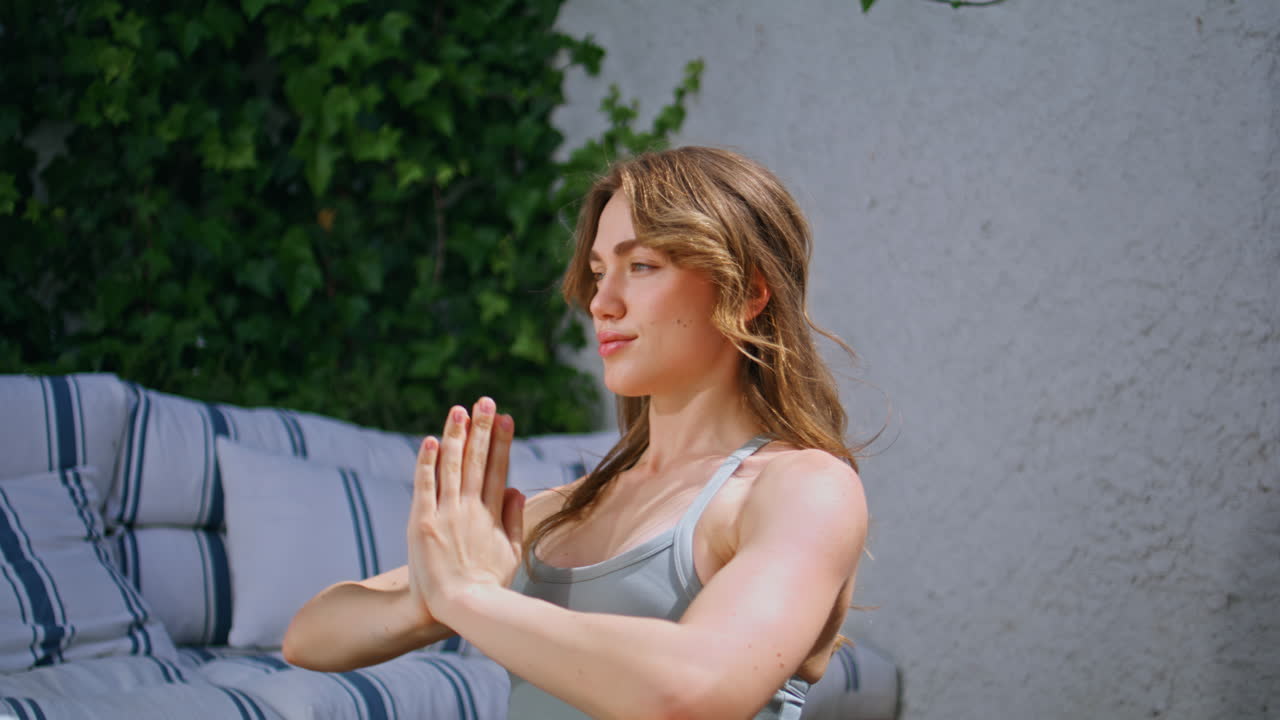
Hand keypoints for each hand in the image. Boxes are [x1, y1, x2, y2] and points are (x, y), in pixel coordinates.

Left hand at [406, 397, 524, 625]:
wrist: (460, 608)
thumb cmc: (487, 585)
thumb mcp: (511, 553)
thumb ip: (514, 519)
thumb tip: (515, 489)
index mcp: (493, 514)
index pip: (499, 469)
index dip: (502, 441)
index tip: (506, 418)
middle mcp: (471, 508)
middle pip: (478, 460)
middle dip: (483, 428)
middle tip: (486, 401)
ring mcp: (446, 514)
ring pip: (452, 466)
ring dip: (456, 436)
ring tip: (460, 410)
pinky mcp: (422, 522)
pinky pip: (424, 486)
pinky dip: (427, 463)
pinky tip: (430, 441)